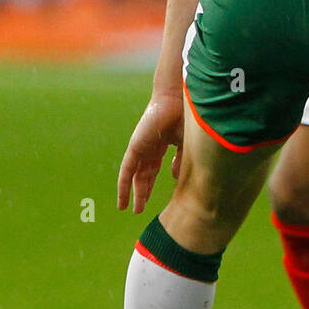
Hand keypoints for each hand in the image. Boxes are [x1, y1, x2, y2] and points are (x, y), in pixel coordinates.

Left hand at [117, 91, 184, 213]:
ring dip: (132, 192)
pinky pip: (127, 170)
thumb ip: (181, 160)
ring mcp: (141, 147)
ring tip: (128, 208)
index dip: (150, 184)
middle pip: (143, 174)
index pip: (153, 169)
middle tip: (139, 209)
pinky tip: (123, 198)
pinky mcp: (136, 147)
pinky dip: (124, 185)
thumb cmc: (185, 117)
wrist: (178, 100)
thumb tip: (174, 176)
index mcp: (160, 145)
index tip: (149, 198)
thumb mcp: (186, 144)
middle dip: (141, 192)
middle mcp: (149, 147)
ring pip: (134, 175)